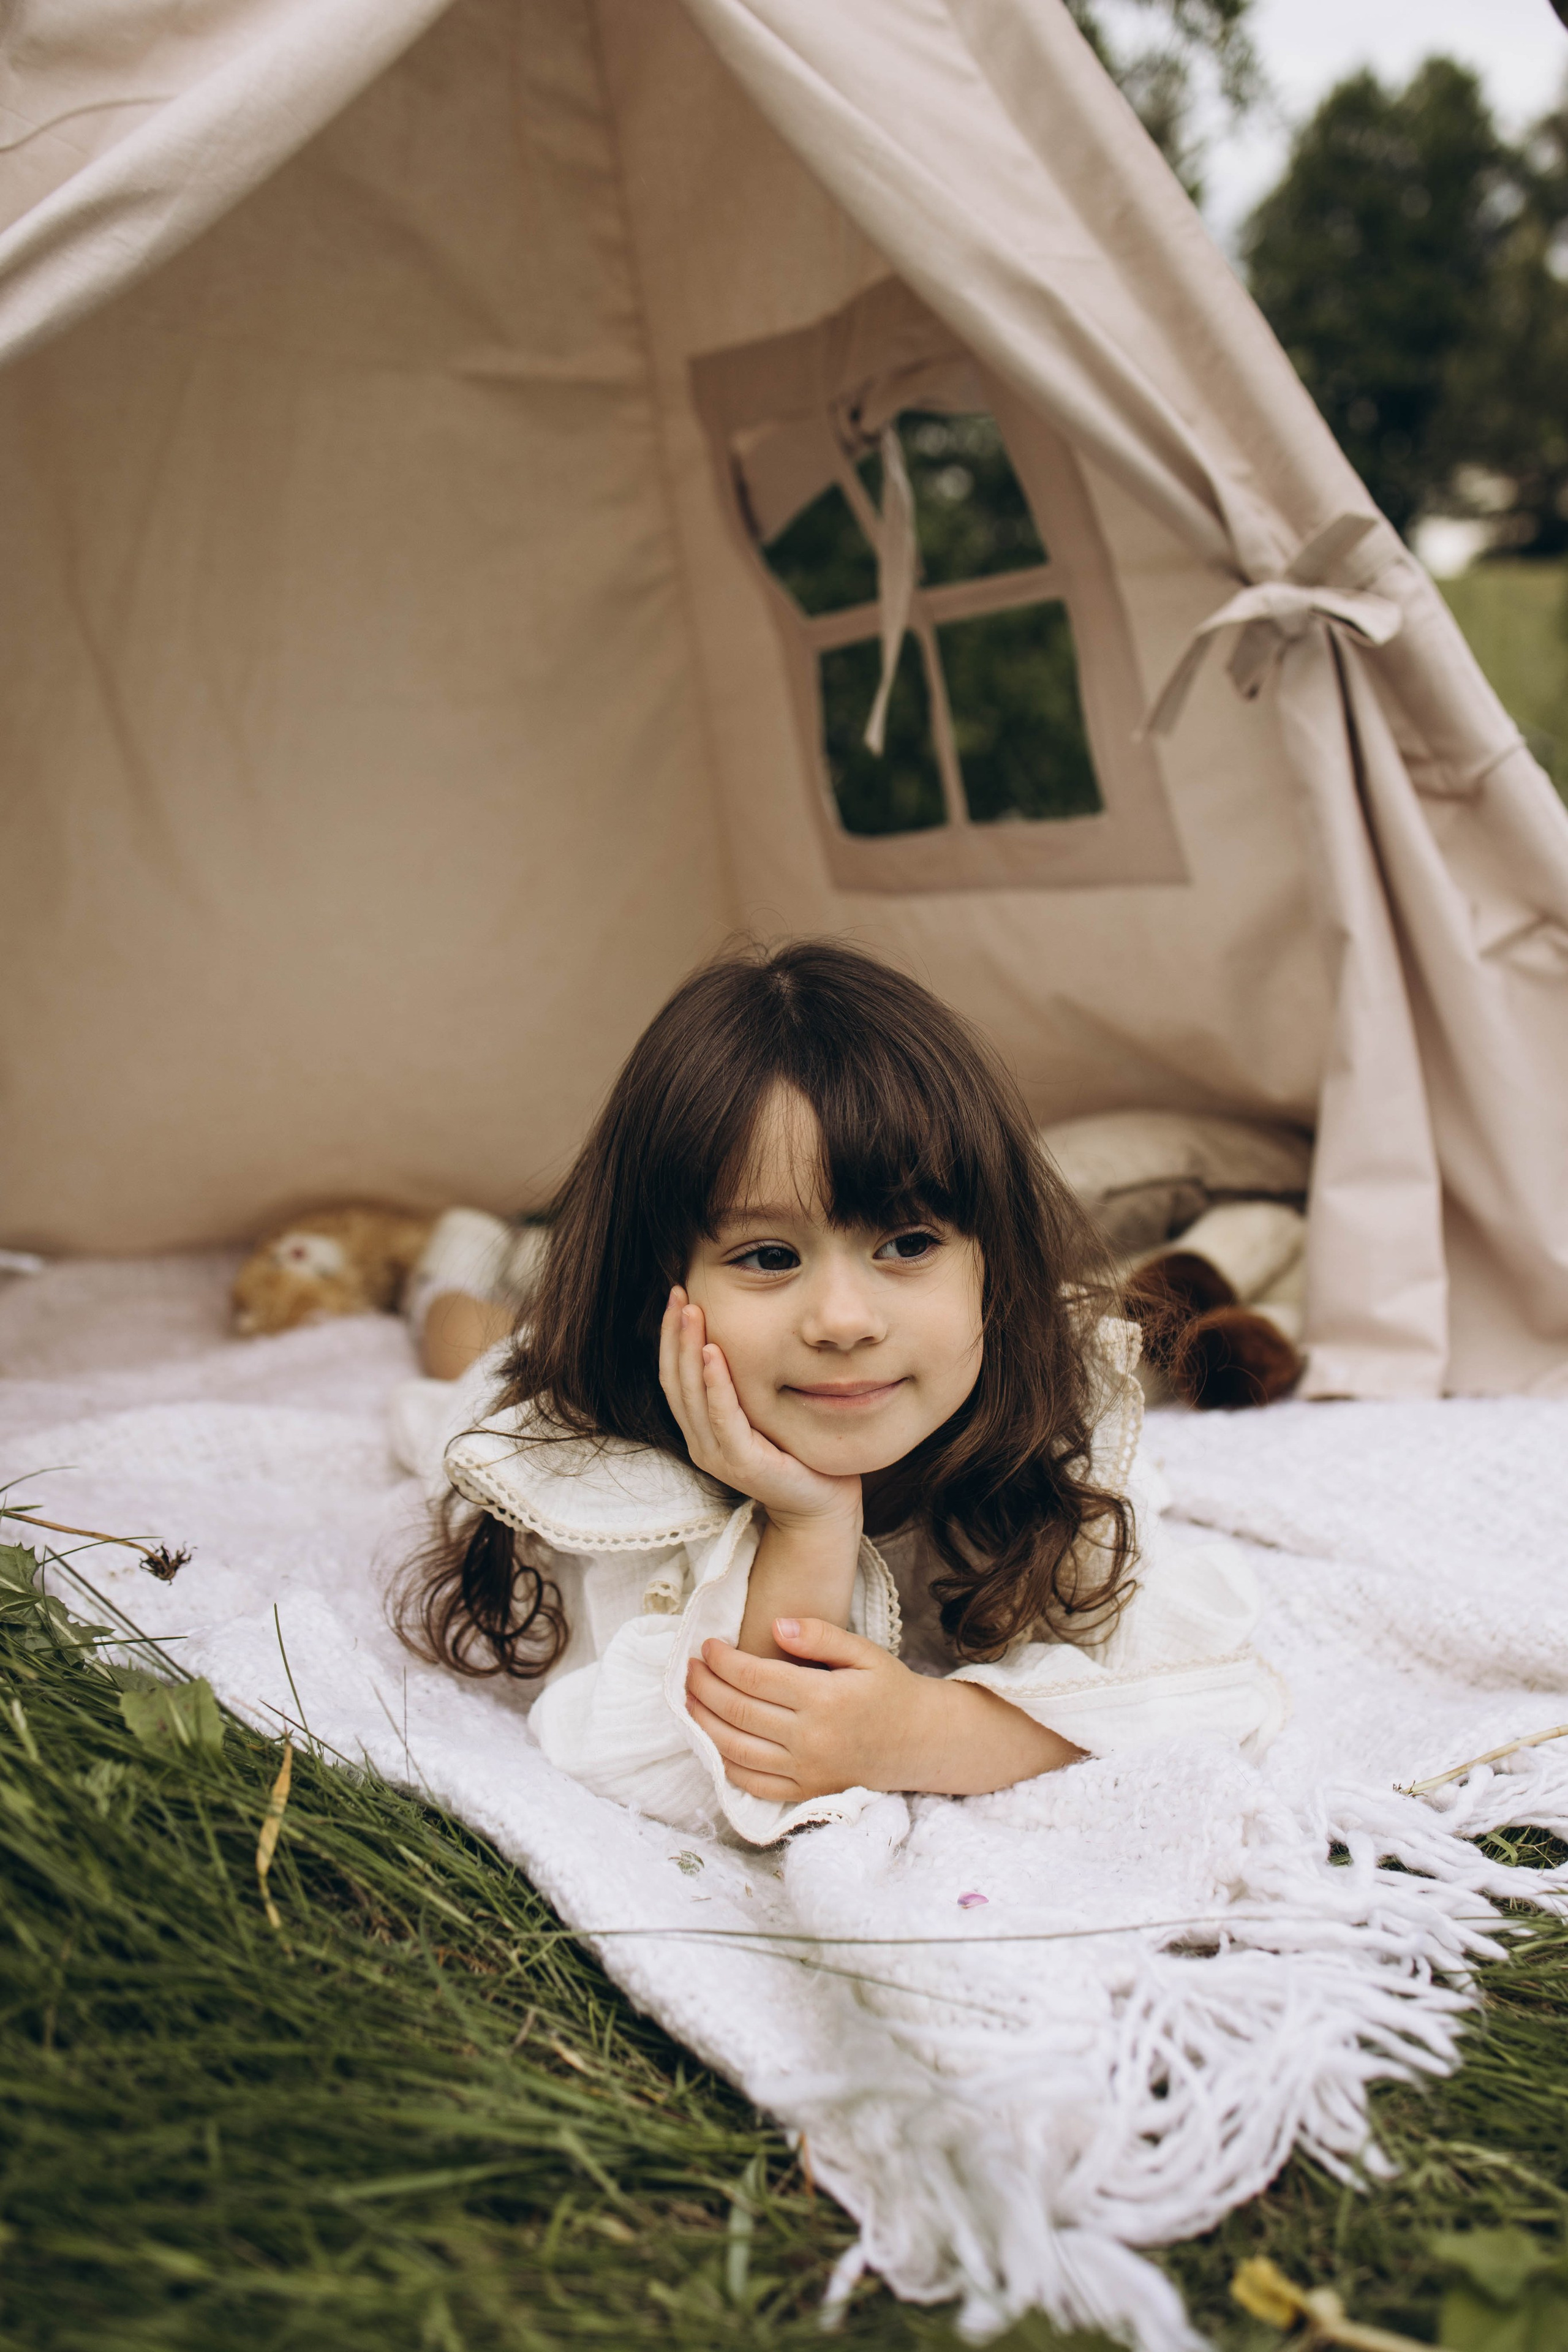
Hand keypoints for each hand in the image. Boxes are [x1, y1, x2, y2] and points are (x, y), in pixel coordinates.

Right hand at [658, 1289, 859, 1532]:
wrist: (823, 1504)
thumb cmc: (798, 1452)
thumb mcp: (763, 1411)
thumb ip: (745, 1384)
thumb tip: (741, 1332)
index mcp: (702, 1430)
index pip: (675, 1376)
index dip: (671, 1336)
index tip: (677, 1296)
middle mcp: (701, 1442)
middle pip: (676, 1380)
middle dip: (675, 1334)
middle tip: (678, 1292)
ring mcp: (718, 1455)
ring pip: (692, 1395)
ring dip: (689, 1349)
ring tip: (692, 1311)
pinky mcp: (742, 1463)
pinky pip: (722, 1417)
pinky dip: (715, 1383)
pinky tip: (713, 1353)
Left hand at [686, 1618, 1084, 1801]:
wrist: (921, 1743)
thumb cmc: (890, 1691)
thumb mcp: (865, 1653)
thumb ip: (821, 1636)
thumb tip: (777, 1625)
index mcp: (824, 1698)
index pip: (755, 1677)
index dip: (722, 1661)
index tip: (707, 1647)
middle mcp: (811, 1738)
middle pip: (737, 1712)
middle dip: (703, 1688)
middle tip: (687, 1669)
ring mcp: (805, 1771)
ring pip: (734, 1750)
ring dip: (702, 1724)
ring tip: (688, 1700)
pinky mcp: (803, 1793)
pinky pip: (751, 1783)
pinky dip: (722, 1763)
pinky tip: (710, 1740)